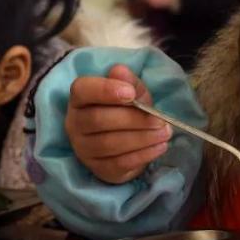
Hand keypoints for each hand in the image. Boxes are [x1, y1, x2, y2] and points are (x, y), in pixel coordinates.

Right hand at [65, 64, 171, 183]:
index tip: (131, 93)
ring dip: (141, 138)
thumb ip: (128, 81)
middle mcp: (75, 124)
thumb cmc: (126, 110)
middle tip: (159, 120)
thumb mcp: (131, 90)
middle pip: (98, 120)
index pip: (82, 90)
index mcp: (79, 99)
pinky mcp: (98, 169)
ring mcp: (84, 149)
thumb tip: (120, 71)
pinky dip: (142, 155)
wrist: (127, 142)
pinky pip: (118, 164)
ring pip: (109, 144)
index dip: (105, 90)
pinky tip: (160, 147)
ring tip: (164, 133)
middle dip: (133, 119)